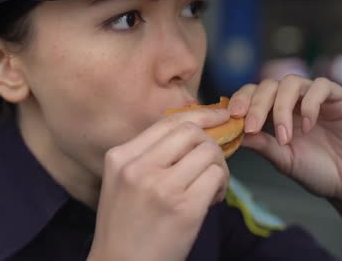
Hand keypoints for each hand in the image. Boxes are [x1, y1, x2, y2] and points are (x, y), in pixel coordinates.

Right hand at [88, 109, 229, 260]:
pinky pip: (216, 177)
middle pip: (191, 132)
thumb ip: (147, 155)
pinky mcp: (184, 208)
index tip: (218, 117)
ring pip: (208, 153)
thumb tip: (192, 132)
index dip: (199, 115)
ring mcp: (161, 187)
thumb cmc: (124, 224)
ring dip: (218, 167)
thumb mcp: (122, 181)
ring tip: (210, 187)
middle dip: (210, 143)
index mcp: (120, 156)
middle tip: (211, 163)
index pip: (167, 122)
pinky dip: (221, 186)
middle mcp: (138, 167)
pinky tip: (211, 200)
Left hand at [229, 75, 341, 198]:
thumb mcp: (281, 158)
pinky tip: (307, 127)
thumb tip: (233, 132)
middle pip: (268, 85)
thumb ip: (261, 143)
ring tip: (283, 136)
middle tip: (252, 127)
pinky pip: (320, 87)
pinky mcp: (340, 98)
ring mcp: (316, 97)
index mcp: (274, 111)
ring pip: (291, 82)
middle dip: (256, 105)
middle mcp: (293, 100)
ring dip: (281, 107)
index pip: (252, 93)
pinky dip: (309, 104)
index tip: (232, 116)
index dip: (240, 100)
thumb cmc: (314, 170)